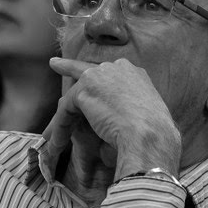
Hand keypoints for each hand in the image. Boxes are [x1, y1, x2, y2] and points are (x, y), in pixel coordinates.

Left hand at [44, 58, 180, 175]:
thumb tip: (125, 122)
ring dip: (63, 117)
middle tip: (55, 64)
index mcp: (134, 73)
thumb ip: (134, 109)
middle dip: (68, 67)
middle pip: (86, 72)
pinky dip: (60, 127)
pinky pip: (65, 109)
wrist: (150, 135)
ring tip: (52, 134)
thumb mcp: (148, 114)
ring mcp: (98, 76)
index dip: (96, 77)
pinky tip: (56, 142)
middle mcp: (116, 68)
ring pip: (74, 95)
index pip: (108, 72)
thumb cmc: (155, 134)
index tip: (86, 75)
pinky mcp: (84, 91)